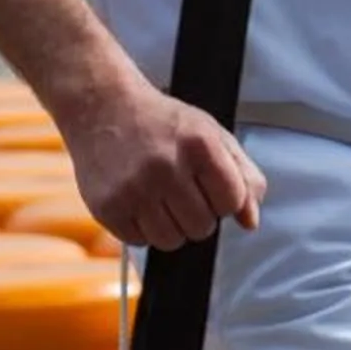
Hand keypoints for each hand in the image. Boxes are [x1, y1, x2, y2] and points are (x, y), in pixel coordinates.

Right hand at [62, 77, 266, 252]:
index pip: (231, 202)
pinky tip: (137, 202)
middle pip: (202, 227)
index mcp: (198, 143)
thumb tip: (250, 221)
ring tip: (159, 200)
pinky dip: (142, 229)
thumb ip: (241, 174)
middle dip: (197, 215)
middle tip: (179, 190)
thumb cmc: (159, 123)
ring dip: (170, 227)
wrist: (101, 107)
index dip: (224, 200)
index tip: (209, 187)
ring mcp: (134, 188)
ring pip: (171, 241)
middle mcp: (165, 165)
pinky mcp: (108, 207)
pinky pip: (140, 242)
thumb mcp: (209, 134)